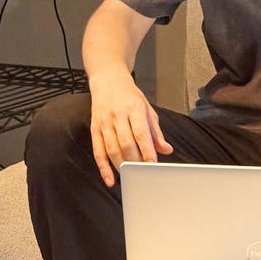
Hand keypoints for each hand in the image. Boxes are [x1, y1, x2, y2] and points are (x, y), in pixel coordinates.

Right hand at [87, 73, 172, 187]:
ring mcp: (104, 122)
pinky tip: (110, 179)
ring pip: (112, 149)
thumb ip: (156, 132)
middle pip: (126, 144)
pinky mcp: (94, 129)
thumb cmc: (129, 96)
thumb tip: (166, 149)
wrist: (108, 80)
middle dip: (135, 162)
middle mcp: (117, 115)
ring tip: (130, 177)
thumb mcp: (147, 109)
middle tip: (143, 174)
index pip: (141, 133)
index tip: (152, 165)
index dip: (147, 151)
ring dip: (122, 166)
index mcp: (133, 108)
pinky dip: (103, 168)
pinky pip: (98, 152)